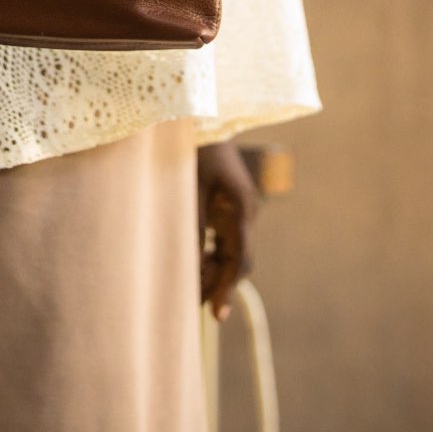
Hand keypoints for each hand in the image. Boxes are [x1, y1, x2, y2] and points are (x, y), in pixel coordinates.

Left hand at [197, 142, 259, 321]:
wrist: (200, 116)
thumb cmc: (193, 148)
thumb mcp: (189, 188)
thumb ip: (191, 228)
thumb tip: (187, 268)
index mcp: (242, 208)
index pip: (239, 260)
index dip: (227, 289)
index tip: (216, 315)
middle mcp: (246, 212)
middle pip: (236, 260)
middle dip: (216, 282)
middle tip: (191, 304)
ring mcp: (238, 211)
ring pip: (228, 252)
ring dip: (210, 269)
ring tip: (186, 284)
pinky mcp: (227, 208)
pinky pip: (221, 239)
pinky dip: (207, 253)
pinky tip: (191, 261)